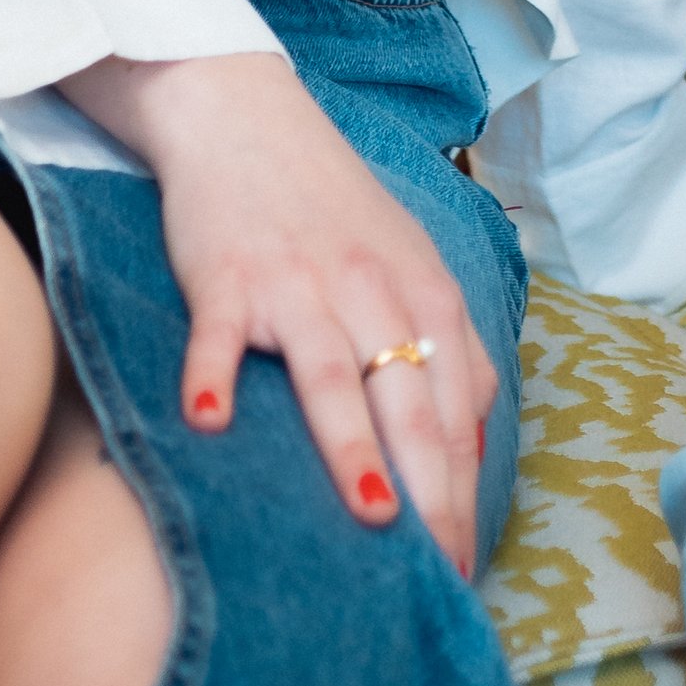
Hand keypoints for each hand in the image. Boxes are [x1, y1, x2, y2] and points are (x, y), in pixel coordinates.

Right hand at [62, 50, 496, 573]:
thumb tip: (477, 427)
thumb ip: (444, 338)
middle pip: (405, 396)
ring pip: (329, 372)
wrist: (244, 117)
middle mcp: (367, 287)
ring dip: (351, 445)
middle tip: (435, 568)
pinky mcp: (224, 276)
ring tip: (370, 515)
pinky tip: (209, 420)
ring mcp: (294, 282)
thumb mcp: (407, 259)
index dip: (461, 485)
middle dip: (427, 489)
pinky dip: (212, 374)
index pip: (453, 402)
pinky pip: (219, 332)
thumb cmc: (330, 204)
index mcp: (419, 288)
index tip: (463, 560)